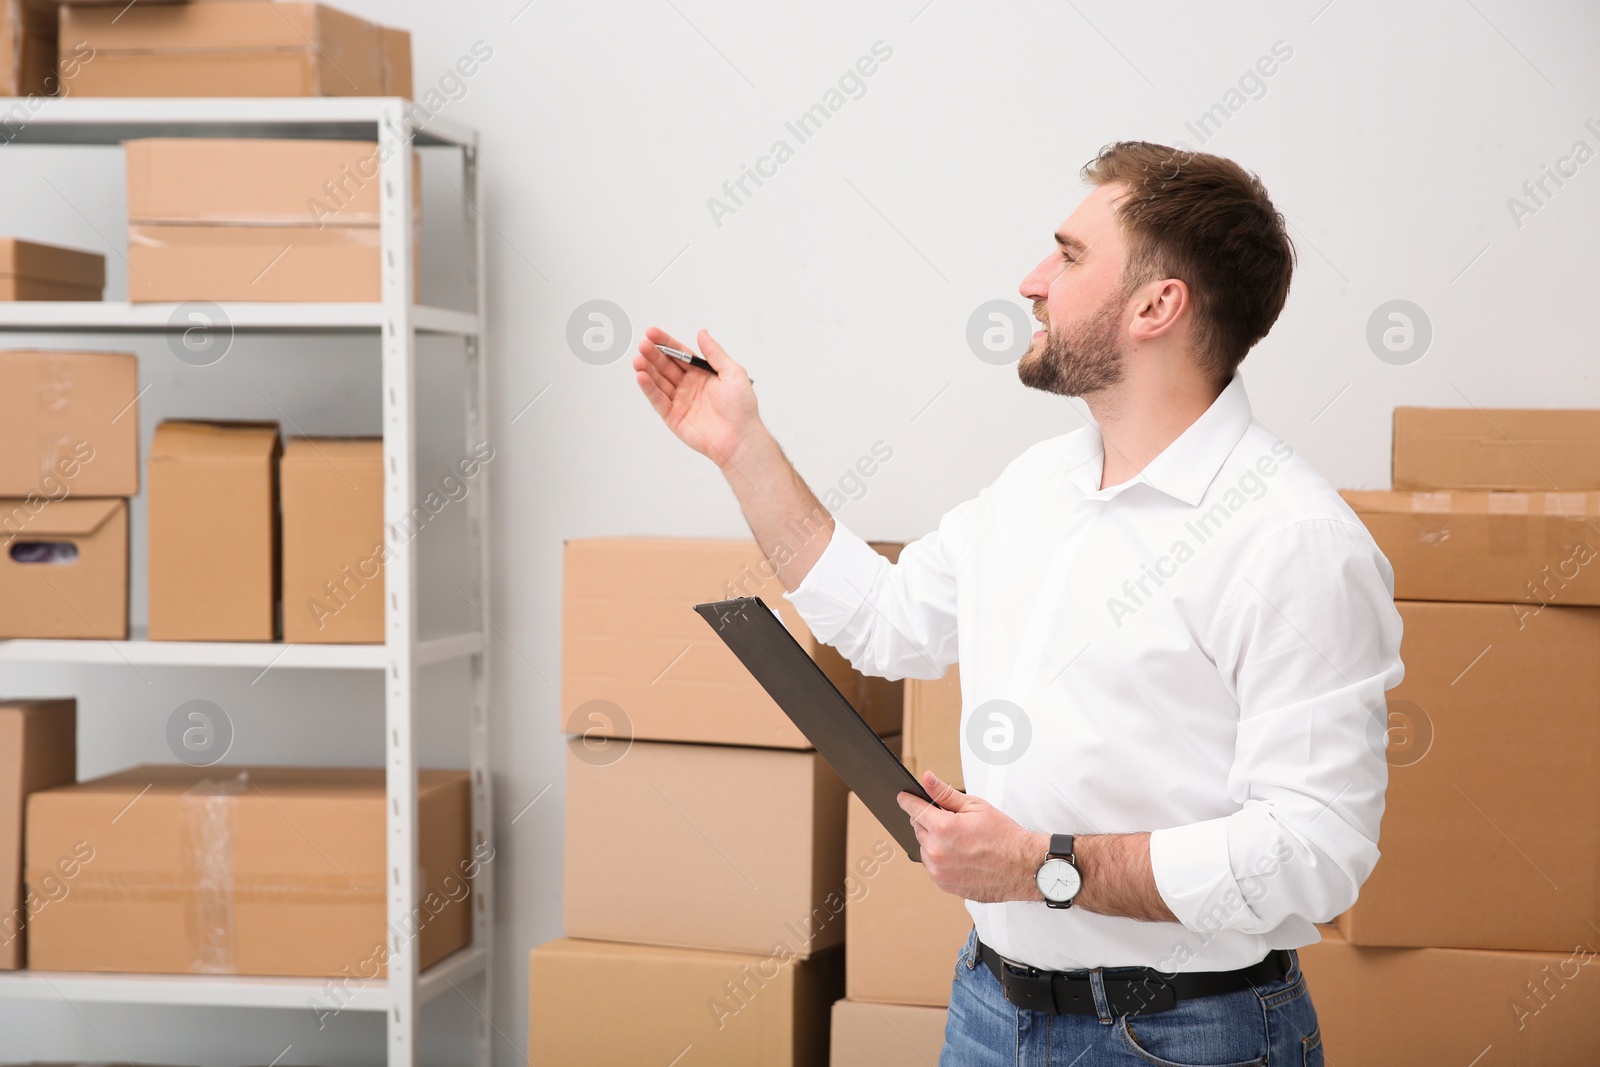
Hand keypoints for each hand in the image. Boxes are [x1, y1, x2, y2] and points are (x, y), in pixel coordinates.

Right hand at [633, 326, 761, 471]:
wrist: (741, 437)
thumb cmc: (742, 407)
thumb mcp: (733, 372)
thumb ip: (714, 353)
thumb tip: (702, 333)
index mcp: (703, 374)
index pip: (680, 354)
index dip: (666, 343)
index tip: (652, 332)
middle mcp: (689, 386)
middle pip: (667, 366)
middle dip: (654, 355)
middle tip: (643, 345)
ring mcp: (681, 402)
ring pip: (659, 382)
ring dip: (647, 370)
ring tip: (638, 359)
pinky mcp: (674, 418)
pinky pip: (659, 401)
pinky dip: (649, 389)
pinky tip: (642, 376)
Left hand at [896, 769, 1048, 903]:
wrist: (1023, 868)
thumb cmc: (1005, 837)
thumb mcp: (976, 806)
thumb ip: (945, 794)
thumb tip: (926, 779)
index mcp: (943, 828)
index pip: (914, 809)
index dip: (908, 800)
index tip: (904, 797)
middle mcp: (937, 851)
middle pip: (918, 828)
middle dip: (929, 821)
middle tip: (952, 821)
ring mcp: (939, 871)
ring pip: (924, 848)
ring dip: (934, 841)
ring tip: (960, 841)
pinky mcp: (944, 885)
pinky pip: (933, 866)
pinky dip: (941, 859)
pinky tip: (961, 856)